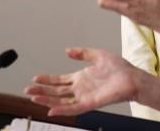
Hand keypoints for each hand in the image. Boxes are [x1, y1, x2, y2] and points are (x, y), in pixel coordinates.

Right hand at [24, 48, 140, 115]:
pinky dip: (61, 110)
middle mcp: (80, 88)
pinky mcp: (90, 103)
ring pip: (60, 100)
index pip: (59, 80)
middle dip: (41, 90)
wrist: (132, 78)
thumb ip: (82, 53)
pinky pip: (73, 108)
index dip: (47, 79)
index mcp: (81, 77)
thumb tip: (68, 50)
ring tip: (33, 97)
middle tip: (28, 89)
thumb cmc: (119, 68)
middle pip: (56, 91)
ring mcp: (84, 96)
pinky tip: (50, 109)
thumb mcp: (98, 55)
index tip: (35, 77)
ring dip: (46, 99)